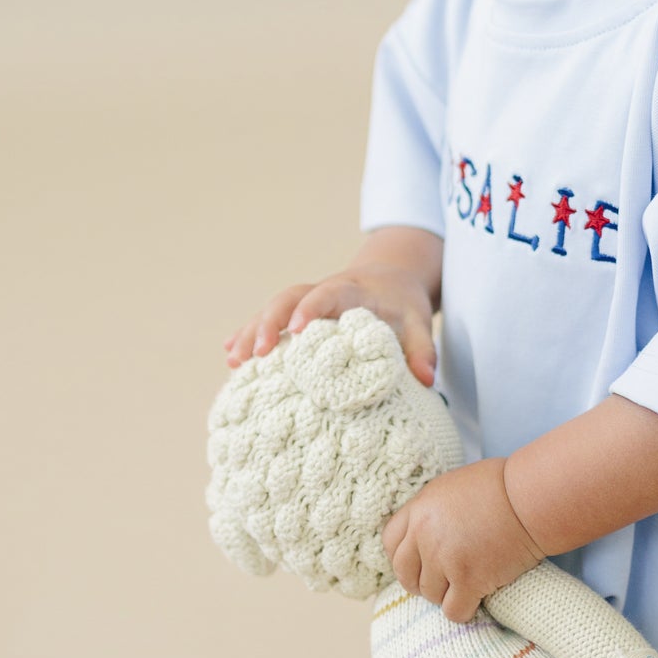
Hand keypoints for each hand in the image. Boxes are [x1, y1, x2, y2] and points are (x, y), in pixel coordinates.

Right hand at [224, 251, 438, 385]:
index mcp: (353, 290)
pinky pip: (269, 320)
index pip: (329, 294)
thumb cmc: (403, 304)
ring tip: (233, 359)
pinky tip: (229, 353)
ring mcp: (306, 301)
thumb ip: (421, 349)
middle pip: (289, 298)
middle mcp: (323, 291)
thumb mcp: (418, 321)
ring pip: (272, 308)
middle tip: (257, 354)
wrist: (392, 277)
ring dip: (252, 331)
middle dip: (270, 322)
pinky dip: (249, 333)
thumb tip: (428, 380)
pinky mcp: (297, 313)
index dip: (312, 309)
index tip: (296, 331)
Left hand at [382, 458, 546, 623]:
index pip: (390, 542)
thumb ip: (432, 512)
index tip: (417, 563)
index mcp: (420, 508)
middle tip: (440, 582)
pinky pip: (453, 611)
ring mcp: (445, 559)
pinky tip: (476, 601)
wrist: (531, 498)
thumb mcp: (453, 487)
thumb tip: (423, 533)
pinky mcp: (469, 580)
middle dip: (420, 581)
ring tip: (466, 586)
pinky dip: (464, 610)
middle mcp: (425, 534)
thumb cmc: (501, 486)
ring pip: (430, 595)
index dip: (403, 556)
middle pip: (405, 574)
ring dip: (446, 594)